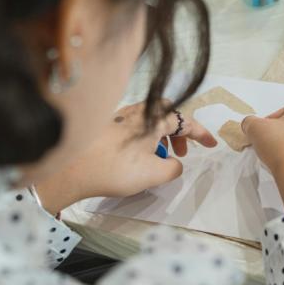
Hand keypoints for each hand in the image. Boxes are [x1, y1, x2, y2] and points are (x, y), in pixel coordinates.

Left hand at [35, 102, 216, 212]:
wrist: (72, 167)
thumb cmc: (116, 167)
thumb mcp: (154, 174)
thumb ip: (173, 168)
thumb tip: (175, 164)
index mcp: (155, 118)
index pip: (185, 122)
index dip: (201, 134)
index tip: (212, 144)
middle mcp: (139, 111)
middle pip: (167, 113)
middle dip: (179, 132)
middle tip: (182, 153)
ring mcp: (121, 116)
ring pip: (150, 119)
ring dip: (162, 136)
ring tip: (160, 158)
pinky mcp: (107, 125)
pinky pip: (135, 125)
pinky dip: (146, 137)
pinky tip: (139, 156)